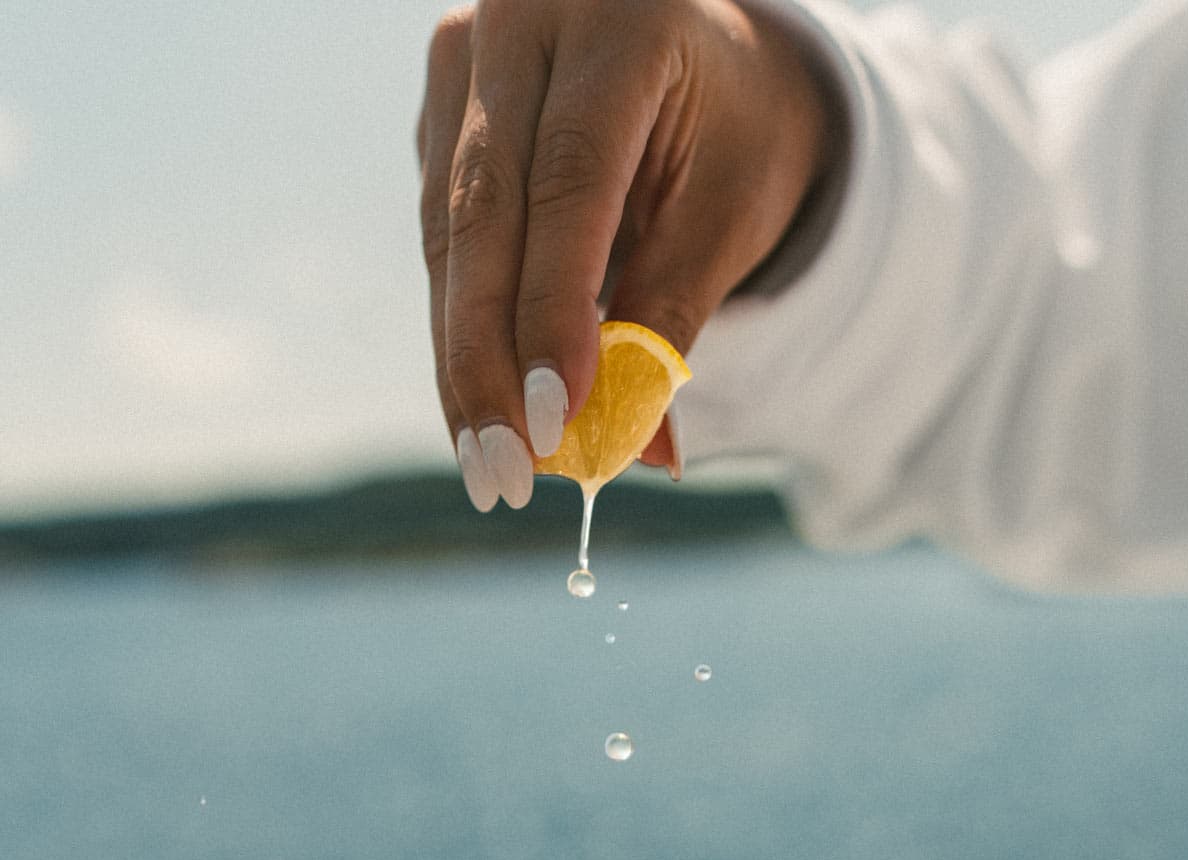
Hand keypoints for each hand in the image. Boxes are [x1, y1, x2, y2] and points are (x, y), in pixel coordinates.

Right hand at [417, 0, 840, 506]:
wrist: (710, 47)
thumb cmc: (738, 129)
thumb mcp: (732, 214)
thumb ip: (673, 318)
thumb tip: (636, 452)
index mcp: (622, 19)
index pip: (570, 181)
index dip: (553, 310)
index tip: (552, 420)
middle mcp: (524, 17)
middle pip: (484, 211)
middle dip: (488, 361)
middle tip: (505, 476)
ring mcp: (468, 56)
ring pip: (446, 232)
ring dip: (461, 362)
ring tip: (487, 468)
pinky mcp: (442, 107)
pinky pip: (439, 235)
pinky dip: (460, 330)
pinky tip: (476, 413)